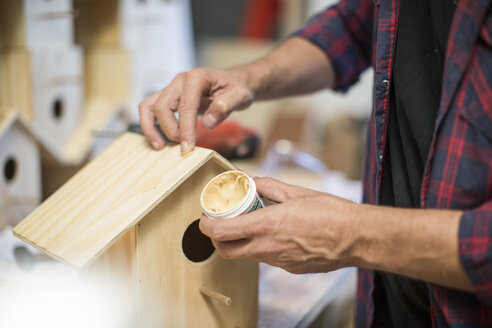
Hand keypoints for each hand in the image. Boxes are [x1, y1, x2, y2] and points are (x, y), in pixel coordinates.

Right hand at [138, 68, 253, 153]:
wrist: (232, 82)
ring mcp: (172, 88)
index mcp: (197, 77)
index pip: (186, 105)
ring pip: (149, 106)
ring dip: (151, 128)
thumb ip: (227, 106)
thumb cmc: (235, 88)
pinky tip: (158, 140)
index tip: (188, 148)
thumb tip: (208, 122)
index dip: (185, 129)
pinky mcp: (168, 97)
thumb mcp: (241, 95)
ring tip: (159, 146)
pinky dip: (149, 124)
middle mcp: (180, 81)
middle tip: (184, 148)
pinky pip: (149, 108)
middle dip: (170, 130)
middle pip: (163, 106)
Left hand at [199, 177, 357, 273]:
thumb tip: (253, 181)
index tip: (204, 219)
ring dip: (241, 241)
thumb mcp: (296, 192)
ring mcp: (277, 261)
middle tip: (221, 224)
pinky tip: (275, 234)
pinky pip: (266, 258)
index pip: (222, 232)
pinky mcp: (288, 268)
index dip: (206, 226)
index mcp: (266, 225)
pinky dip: (261, 247)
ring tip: (251, 224)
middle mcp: (267, 247)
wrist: (355, 238)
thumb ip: (269, 186)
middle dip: (216, 239)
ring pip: (246, 255)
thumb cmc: (330, 214)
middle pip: (226, 251)